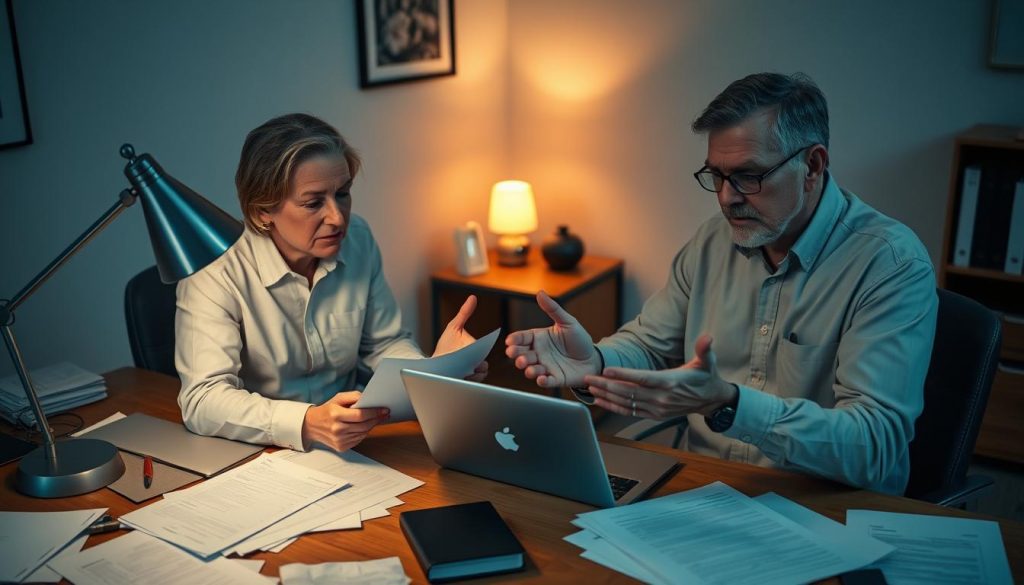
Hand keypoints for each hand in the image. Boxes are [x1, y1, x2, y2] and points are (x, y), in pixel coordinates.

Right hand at [301, 391, 388, 451]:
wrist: (312, 425)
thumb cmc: (327, 410)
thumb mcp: (338, 398)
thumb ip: (354, 396)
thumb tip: (368, 399)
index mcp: (336, 414)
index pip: (360, 415)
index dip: (374, 412)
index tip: (384, 410)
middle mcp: (337, 429)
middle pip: (364, 425)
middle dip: (376, 419)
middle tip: (384, 414)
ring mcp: (339, 440)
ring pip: (363, 433)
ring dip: (371, 426)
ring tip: (376, 419)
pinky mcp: (341, 447)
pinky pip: (358, 440)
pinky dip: (364, 433)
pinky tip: (364, 426)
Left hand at [433, 295, 487, 381]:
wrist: (434, 363)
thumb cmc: (446, 345)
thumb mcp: (454, 327)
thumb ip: (464, 312)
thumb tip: (473, 297)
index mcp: (477, 349)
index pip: (484, 349)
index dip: (481, 348)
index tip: (474, 347)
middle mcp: (478, 363)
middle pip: (483, 363)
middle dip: (476, 362)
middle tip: (467, 359)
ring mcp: (473, 374)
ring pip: (480, 374)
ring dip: (472, 372)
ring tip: (462, 368)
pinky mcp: (467, 383)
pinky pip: (472, 383)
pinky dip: (468, 379)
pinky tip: (460, 375)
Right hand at [505, 290, 601, 388]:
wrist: (593, 358)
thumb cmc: (579, 339)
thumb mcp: (567, 322)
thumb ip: (553, 309)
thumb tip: (540, 293)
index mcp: (539, 338)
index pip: (522, 338)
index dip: (514, 340)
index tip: (510, 341)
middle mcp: (539, 353)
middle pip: (522, 354)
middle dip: (517, 356)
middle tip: (516, 356)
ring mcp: (546, 367)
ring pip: (531, 369)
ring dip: (529, 370)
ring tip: (530, 369)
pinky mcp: (555, 379)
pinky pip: (546, 381)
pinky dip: (543, 381)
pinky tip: (542, 379)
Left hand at [583, 334, 737, 418]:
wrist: (710, 400)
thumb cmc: (705, 378)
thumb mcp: (707, 361)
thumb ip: (704, 349)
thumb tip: (708, 338)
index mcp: (670, 382)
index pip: (643, 378)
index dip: (623, 374)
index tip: (606, 369)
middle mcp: (661, 398)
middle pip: (628, 391)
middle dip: (606, 385)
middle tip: (588, 377)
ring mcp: (656, 408)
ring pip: (626, 402)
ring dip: (606, 396)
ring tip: (590, 388)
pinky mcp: (654, 415)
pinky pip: (629, 412)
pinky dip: (613, 407)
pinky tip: (600, 401)